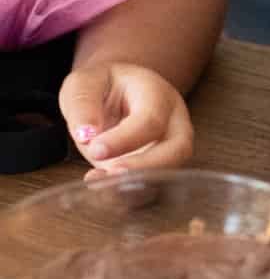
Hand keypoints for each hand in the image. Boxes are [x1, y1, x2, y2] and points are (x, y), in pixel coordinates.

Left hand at [59, 62, 193, 177]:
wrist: (117, 94)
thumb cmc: (103, 87)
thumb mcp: (84, 83)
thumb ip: (83, 104)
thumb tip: (86, 136)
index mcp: (158, 95)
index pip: (151, 121)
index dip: (125, 139)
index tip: (95, 149)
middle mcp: (174, 123)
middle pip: (177, 150)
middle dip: (144, 168)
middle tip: (110, 174)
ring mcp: (170, 148)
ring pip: (168, 174)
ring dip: (135, 186)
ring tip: (100, 183)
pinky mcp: (158, 169)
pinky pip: (152, 188)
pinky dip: (129, 195)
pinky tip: (102, 189)